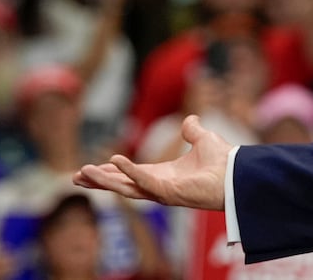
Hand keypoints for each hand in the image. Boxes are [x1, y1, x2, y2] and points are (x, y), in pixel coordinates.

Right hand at [75, 114, 229, 208]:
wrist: (237, 172)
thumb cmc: (223, 161)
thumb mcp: (202, 139)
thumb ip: (192, 131)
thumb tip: (190, 120)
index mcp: (163, 175)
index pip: (130, 175)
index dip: (111, 172)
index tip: (91, 168)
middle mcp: (159, 186)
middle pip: (122, 185)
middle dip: (99, 181)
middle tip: (76, 176)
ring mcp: (162, 191)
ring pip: (126, 187)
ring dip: (104, 180)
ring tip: (83, 172)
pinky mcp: (169, 192)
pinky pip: (144, 180)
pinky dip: (128, 171)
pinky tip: (113, 161)